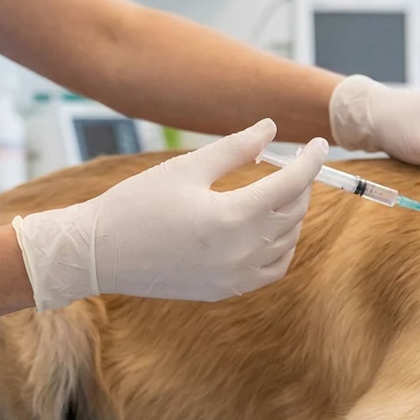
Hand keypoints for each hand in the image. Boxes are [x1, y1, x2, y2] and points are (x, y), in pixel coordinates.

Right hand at [11, 119, 326, 308]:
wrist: (100, 253)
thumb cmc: (137, 204)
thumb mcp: (188, 168)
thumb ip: (236, 149)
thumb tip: (271, 128)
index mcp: (233, 217)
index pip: (291, 184)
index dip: (311, 160)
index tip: (319, 143)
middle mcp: (241, 251)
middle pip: (293, 212)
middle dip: (300, 183)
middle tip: (294, 161)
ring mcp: (236, 276)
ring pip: (287, 241)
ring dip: (291, 213)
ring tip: (279, 190)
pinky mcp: (226, 291)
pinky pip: (272, 268)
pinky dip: (281, 246)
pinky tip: (270, 228)